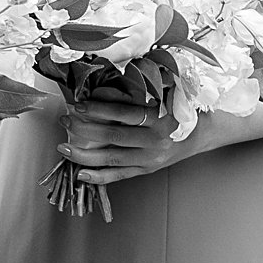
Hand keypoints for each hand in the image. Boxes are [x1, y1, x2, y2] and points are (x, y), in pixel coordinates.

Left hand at [58, 92, 201, 185]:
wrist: (199, 132)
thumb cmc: (174, 109)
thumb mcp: (161, 96)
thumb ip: (135, 92)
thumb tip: (98, 86)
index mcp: (159, 118)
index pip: (124, 113)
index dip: (99, 109)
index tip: (78, 105)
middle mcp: (155, 140)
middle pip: (114, 136)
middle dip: (84, 129)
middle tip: (64, 120)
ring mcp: (150, 158)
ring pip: (112, 158)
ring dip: (84, 155)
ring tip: (63, 148)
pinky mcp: (147, 169)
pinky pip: (120, 175)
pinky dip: (99, 176)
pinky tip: (80, 174)